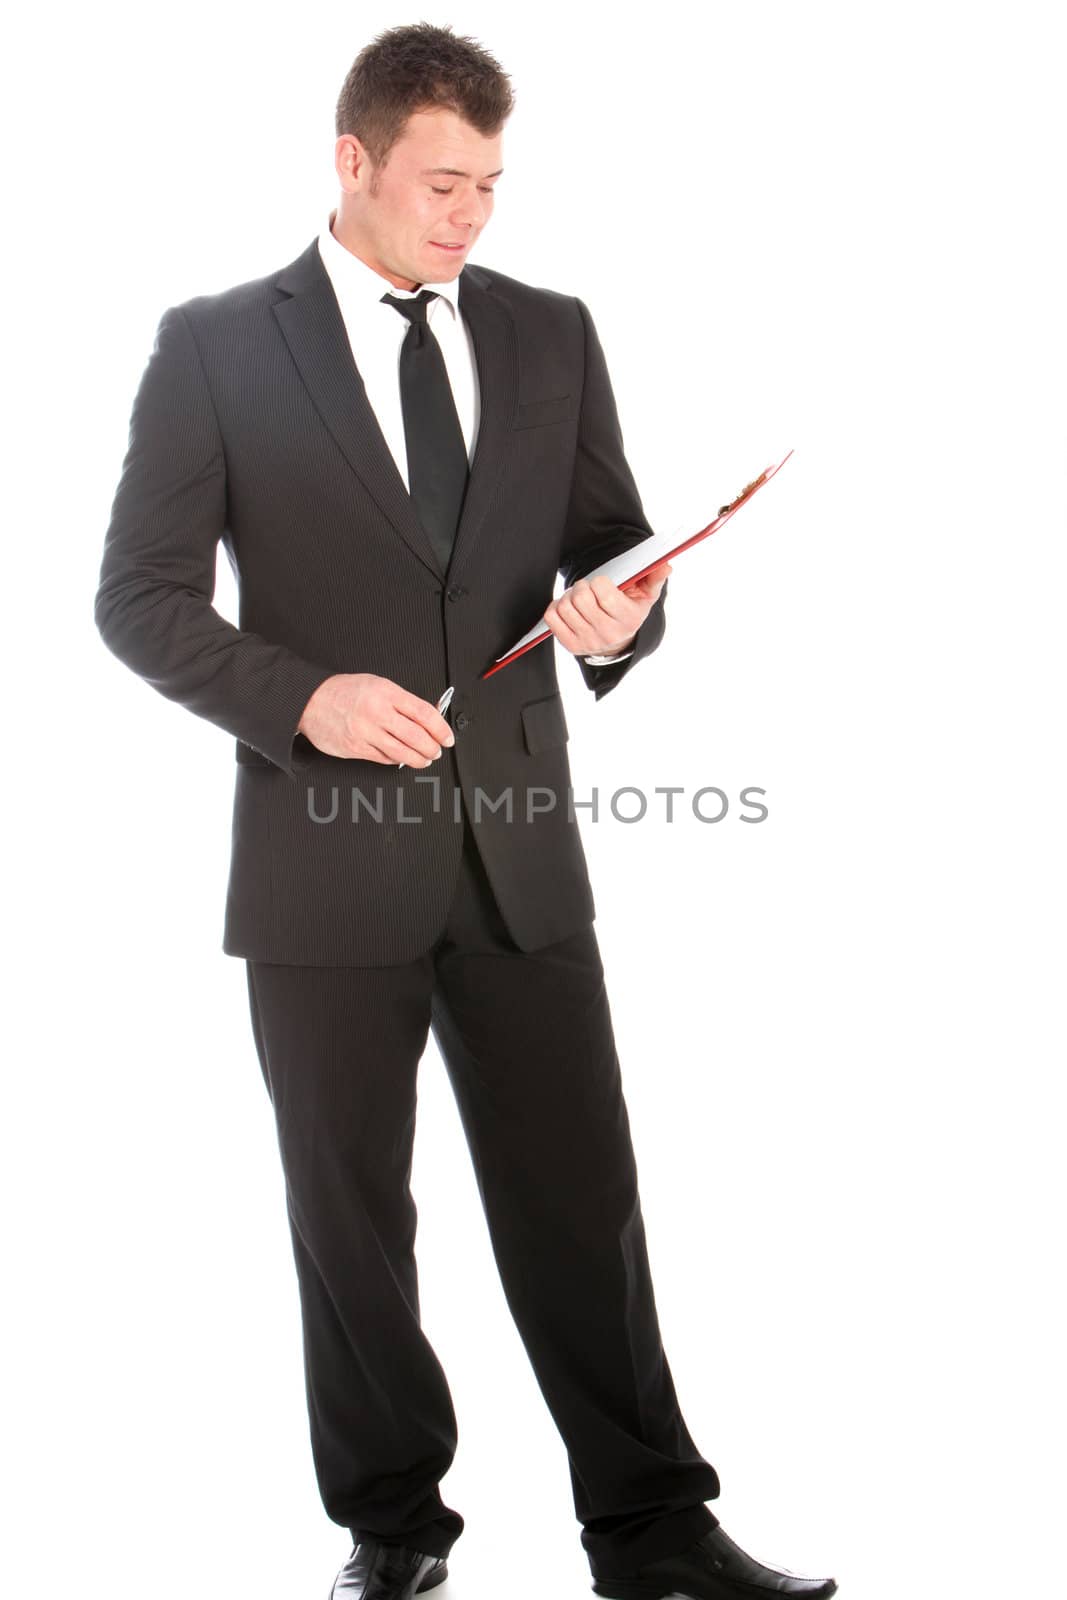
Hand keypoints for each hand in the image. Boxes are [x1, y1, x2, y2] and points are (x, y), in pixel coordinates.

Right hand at [298, 673, 455, 766]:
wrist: (310, 700)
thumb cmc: (344, 691)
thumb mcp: (378, 685)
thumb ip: (402, 702)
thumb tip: (429, 717)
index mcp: (386, 693)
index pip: (424, 713)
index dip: (441, 728)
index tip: (447, 737)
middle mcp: (377, 712)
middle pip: (416, 736)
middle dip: (432, 748)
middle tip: (436, 750)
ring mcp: (365, 732)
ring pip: (402, 752)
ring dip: (418, 759)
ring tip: (424, 759)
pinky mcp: (355, 748)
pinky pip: (383, 759)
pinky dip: (396, 759)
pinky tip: (400, 757)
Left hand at [542, 561, 672, 656]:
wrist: (617, 643)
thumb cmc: (629, 612)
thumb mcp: (646, 596)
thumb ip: (654, 578)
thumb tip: (665, 565)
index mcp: (627, 619)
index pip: (604, 594)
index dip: (599, 582)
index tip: (602, 582)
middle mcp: (607, 634)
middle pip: (581, 598)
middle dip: (583, 586)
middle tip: (588, 588)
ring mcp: (587, 641)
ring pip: (565, 606)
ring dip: (569, 596)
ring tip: (579, 598)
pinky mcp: (571, 645)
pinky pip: (552, 618)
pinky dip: (556, 608)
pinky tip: (569, 608)